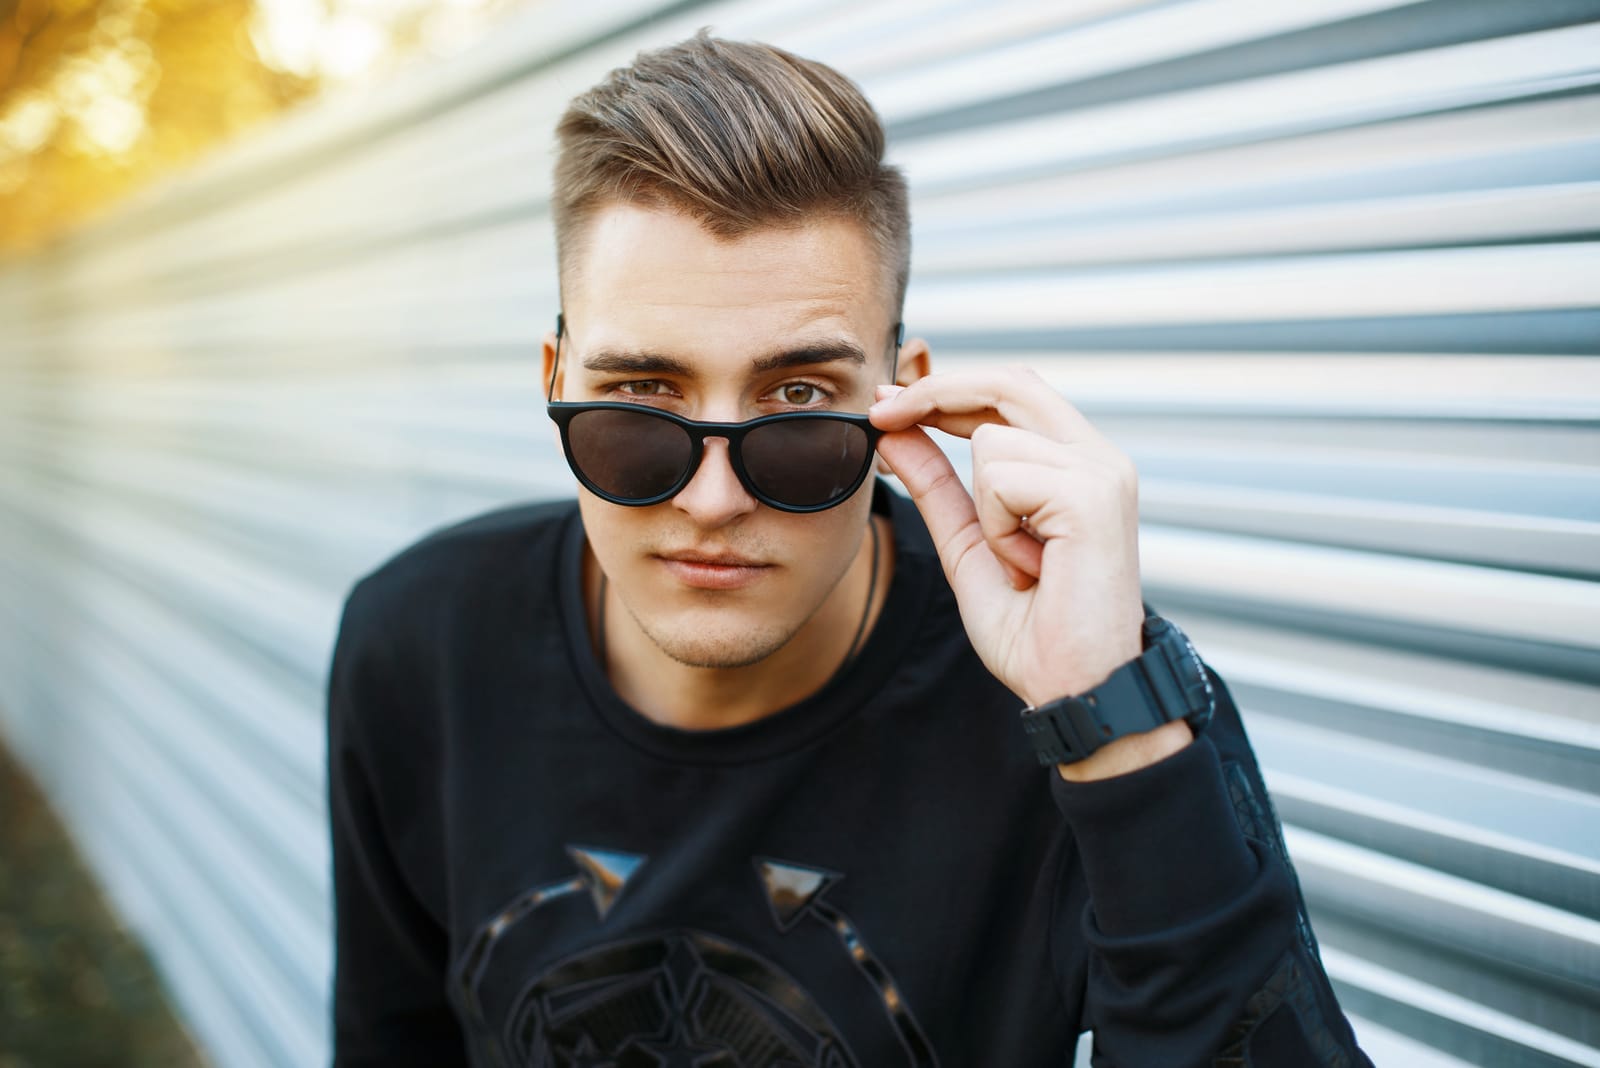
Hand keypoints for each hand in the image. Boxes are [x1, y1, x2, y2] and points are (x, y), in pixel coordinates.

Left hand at [868, 368, 1189, 779]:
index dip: (946, 390)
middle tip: (882, 413)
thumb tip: (894, 430)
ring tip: (1020, 560)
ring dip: (983, 509)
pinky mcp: (1092, 493)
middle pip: (1008, 382)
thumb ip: (935, 484)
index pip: (1011, 391)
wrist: (1073, 686)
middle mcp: (1099, 457)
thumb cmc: (1033, 628)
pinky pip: (1001, 479)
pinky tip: (1031, 565)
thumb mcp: (970, 542)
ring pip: (990, 439)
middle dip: (936, 394)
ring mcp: (1101, 471)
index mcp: (1079, 463)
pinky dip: (998, 528)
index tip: (888, 401)